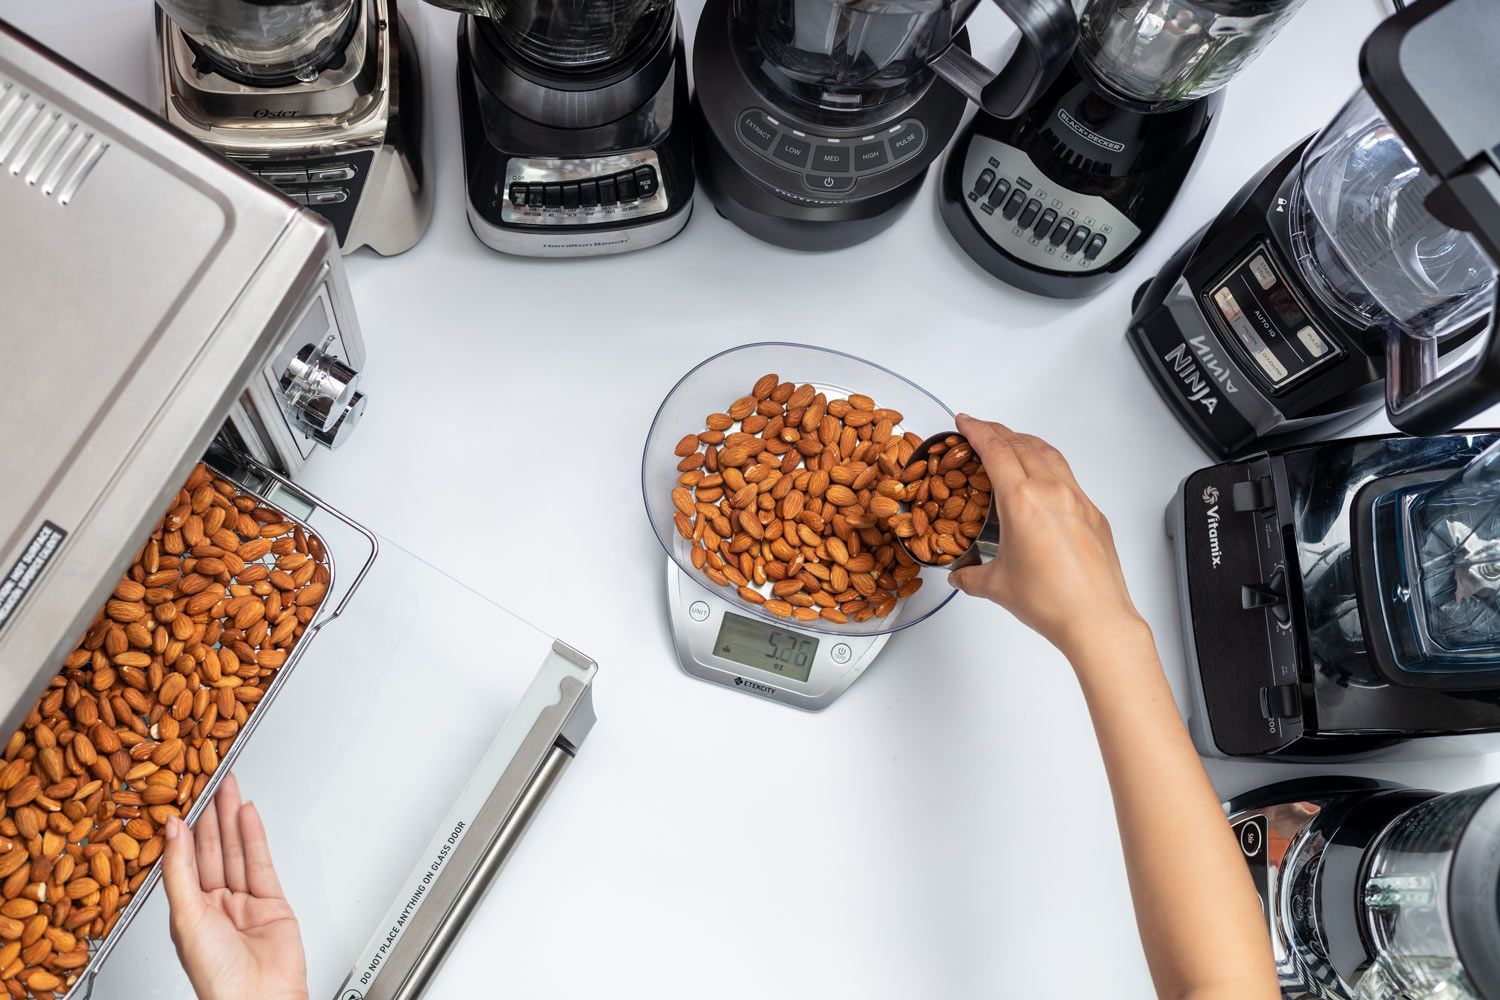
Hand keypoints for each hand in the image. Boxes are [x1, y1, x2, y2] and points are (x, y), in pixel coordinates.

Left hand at [161, 774, 307, 999]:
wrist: (260, 998)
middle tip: (210, 783)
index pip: (183, 860)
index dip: (184, 829)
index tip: (182, 799)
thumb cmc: (218, 976)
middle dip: (211, 816)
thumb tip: (171, 832)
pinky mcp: (272, 902)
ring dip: (232, 819)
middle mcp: (214, 906)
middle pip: (212, 851)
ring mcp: (244, 903)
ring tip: (229, 788)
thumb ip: (179, 870)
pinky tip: (247, 815)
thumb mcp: (186, 918)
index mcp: (186, 913)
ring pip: (236, 852)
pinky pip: (260, 862)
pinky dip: (254, 836)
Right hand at [947, 415, 1143, 659]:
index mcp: (1022, 501)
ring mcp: (1077, 499)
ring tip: (1011, 442)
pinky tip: (1042, 477)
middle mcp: (1052, 491)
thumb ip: (972, 576)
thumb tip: (961, 576)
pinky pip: (1068, 475)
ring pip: (1049, 454)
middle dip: (998, 431)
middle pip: (1022, 444)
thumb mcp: (998, 586)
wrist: (1096, 618)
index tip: (965, 422)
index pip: (996, 451)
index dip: (977, 431)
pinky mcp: (1093, 513)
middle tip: (981, 429)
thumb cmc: (1052, 601)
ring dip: (1026, 442)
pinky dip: (1049, 464)